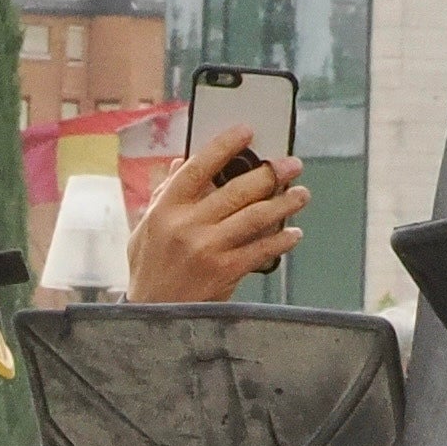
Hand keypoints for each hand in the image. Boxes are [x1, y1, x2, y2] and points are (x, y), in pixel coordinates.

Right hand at [130, 133, 305, 302]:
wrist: (154, 314)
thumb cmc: (149, 268)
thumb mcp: (145, 227)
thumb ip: (163, 193)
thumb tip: (183, 161)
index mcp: (166, 208)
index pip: (199, 167)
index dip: (225, 145)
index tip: (246, 131)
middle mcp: (188, 225)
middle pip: (237, 190)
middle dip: (270, 173)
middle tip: (291, 165)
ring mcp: (208, 248)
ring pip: (255, 217)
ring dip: (284, 203)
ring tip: (301, 194)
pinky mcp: (225, 271)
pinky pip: (261, 250)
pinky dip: (281, 240)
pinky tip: (294, 233)